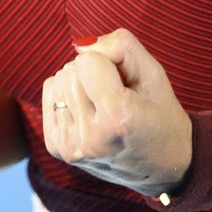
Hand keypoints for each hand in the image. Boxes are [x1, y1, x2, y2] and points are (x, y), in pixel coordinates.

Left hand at [41, 28, 192, 196]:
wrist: (162, 166)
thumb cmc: (160, 114)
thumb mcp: (153, 73)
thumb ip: (120, 45)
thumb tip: (79, 45)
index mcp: (117, 119)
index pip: (87, 60)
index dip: (110, 62)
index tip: (127, 83)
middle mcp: (90, 137)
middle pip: (70, 71)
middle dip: (93, 73)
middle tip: (118, 96)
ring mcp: (70, 147)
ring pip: (58, 81)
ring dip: (80, 84)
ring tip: (104, 106)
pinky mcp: (57, 148)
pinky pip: (49, 95)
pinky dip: (67, 96)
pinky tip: (89, 113)